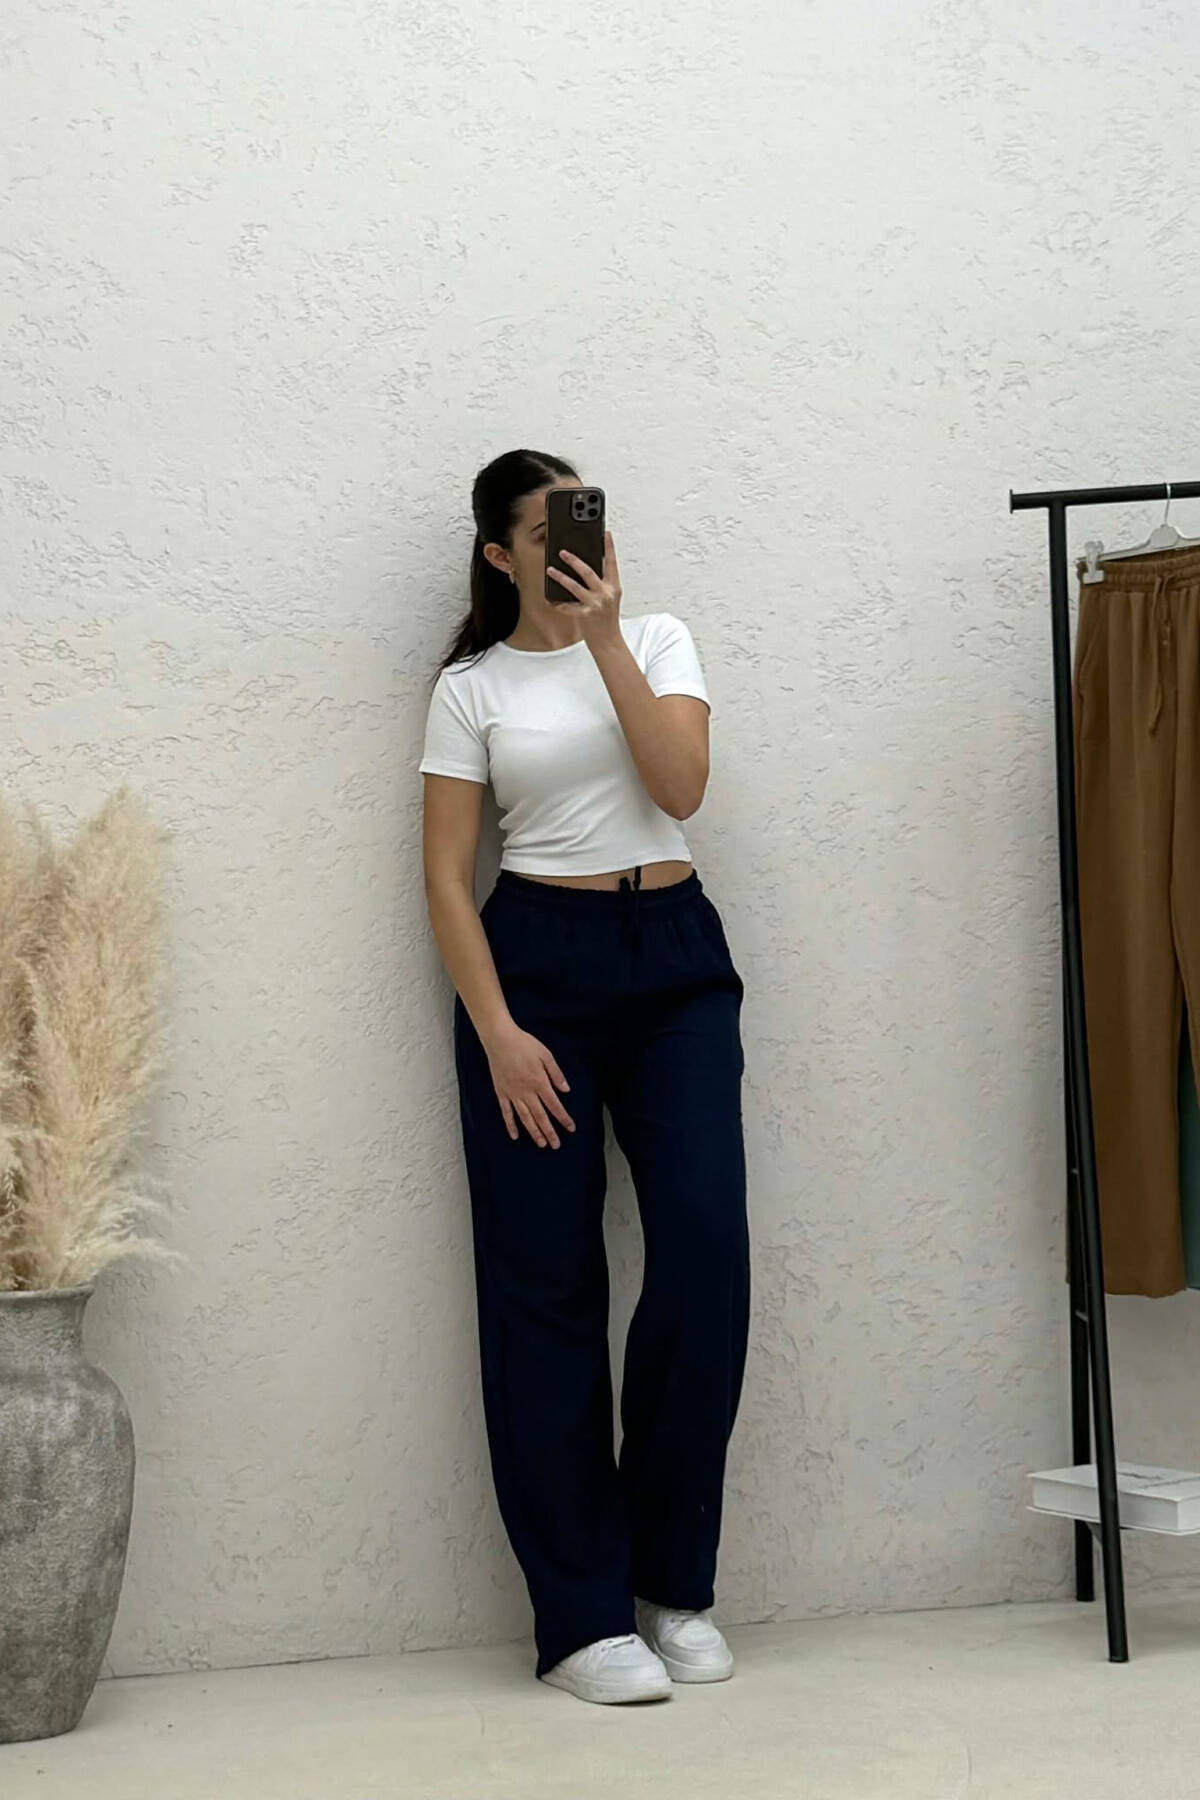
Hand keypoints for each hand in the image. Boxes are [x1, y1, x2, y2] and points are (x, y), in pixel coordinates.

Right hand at [484, 1020, 575, 1147]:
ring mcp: (512, 1094)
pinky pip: (506, 1113)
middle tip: (556, 1145)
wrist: (500, 1039)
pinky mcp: (501, 1093)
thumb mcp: (546, 1055)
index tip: (571, 1128)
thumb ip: (556, 1074)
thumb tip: (566, 1090)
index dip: (563, 1118)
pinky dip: (510, 1125)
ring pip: (525, 1118)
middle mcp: (526, 1092)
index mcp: (539, 1082)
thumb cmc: (524, 1044)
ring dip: (534, 1132)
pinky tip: (515, 1136)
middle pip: (540, 1116)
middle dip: (549, 1132)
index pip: (554, 1105)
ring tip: (541, 1144)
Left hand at [547, 531, 621, 646]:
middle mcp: (606, 594)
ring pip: (575, 586)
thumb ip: (602, 584)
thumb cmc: (607, 620)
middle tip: (562, 551)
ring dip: (560, 577)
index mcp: (614, 587)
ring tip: (550, 570)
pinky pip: (568, 606)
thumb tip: (586, 567)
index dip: (609, 547)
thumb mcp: (610, 598)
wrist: (609, 643)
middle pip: (588, 571)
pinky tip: (550, 600)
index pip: (612, 563)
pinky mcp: (586, 615)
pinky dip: (558, 603)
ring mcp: (595, 604)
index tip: (605, 533)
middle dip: (574, 560)